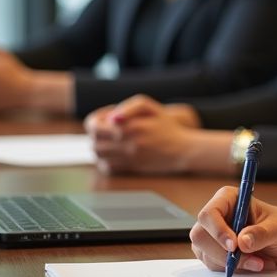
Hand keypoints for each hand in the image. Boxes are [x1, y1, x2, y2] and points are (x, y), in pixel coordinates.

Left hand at [87, 95, 209, 173]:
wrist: (183, 149)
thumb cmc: (167, 127)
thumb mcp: (151, 107)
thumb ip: (129, 107)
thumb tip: (112, 118)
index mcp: (131, 126)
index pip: (93, 125)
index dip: (96, 120)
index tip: (107, 118)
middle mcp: (127, 144)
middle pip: (93, 140)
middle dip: (96, 133)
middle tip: (108, 129)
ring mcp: (127, 158)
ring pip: (97, 155)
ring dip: (99, 146)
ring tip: (111, 140)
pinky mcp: (129, 169)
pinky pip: (106, 168)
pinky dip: (105, 160)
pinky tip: (115, 153)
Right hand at [190, 187, 276, 273]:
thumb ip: (262, 233)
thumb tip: (242, 241)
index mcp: (228, 199)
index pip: (209, 214)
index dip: (217, 231)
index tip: (234, 246)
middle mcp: (216, 216)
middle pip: (200, 237)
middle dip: (225, 253)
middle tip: (253, 260)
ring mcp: (212, 235)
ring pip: (206, 254)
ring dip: (233, 264)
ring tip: (261, 261)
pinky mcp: (213, 252)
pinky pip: (214, 265)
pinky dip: (234, 269)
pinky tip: (255, 263)